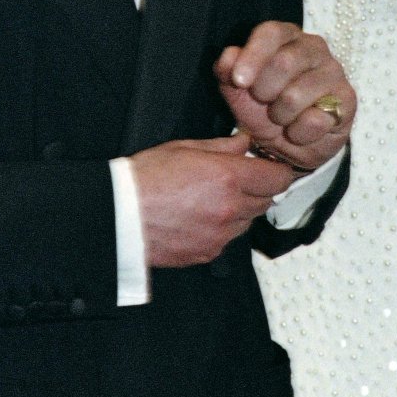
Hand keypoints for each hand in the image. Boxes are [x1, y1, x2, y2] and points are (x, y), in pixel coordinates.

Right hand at [131, 135, 292, 266]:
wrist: (118, 217)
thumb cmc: (144, 180)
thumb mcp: (184, 148)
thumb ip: (222, 146)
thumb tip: (244, 144)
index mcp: (228, 178)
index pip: (278, 178)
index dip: (276, 171)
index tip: (270, 168)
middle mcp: (230, 209)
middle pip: (266, 200)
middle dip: (256, 189)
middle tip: (234, 180)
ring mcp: (221, 235)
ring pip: (248, 222)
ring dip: (240, 210)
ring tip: (210, 200)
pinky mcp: (208, 253)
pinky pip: (228, 240)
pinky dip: (221, 230)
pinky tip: (198, 218)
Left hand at [214, 23, 355, 171]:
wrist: (288, 143)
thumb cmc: (263, 108)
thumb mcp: (237, 91)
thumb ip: (227, 70)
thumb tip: (228, 57)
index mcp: (286, 37)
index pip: (271, 32)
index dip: (253, 56)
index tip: (239, 81)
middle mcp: (314, 48)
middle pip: (284, 62)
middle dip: (264, 92)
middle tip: (264, 102)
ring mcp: (334, 73)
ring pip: (296, 95)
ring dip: (280, 116)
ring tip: (282, 118)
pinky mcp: (347, 100)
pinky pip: (315, 120)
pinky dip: (299, 133)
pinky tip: (300, 130)